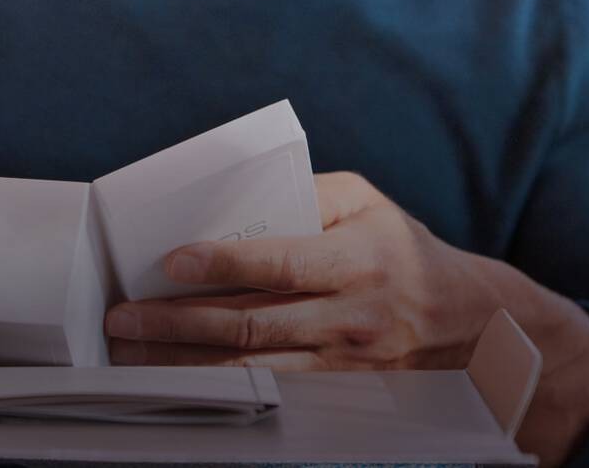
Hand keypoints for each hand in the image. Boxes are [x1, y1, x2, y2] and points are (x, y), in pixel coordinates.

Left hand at [102, 171, 502, 369]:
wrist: (466, 320)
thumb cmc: (403, 250)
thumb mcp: (369, 203)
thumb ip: (311, 193)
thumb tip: (245, 198)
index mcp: (357, 262)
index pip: (280, 264)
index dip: (222, 263)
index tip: (171, 261)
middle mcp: (349, 318)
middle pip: (250, 325)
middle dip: (177, 323)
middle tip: (123, 317)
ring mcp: (342, 365)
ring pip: (251, 369)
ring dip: (184, 363)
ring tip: (133, 353)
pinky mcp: (336, 394)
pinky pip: (268, 392)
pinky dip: (218, 386)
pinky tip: (178, 378)